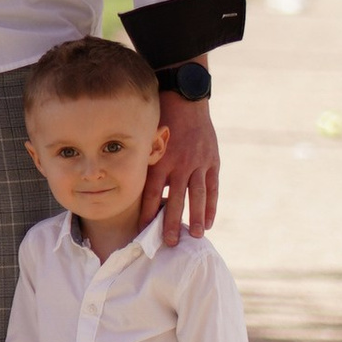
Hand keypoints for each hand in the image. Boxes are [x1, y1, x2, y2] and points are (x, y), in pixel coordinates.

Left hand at [142, 93, 220, 243]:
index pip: (151, 190)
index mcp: (160, 158)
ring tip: (195, 236)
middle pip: (175, 198)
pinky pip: (212, 187)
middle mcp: (180, 163)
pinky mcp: (212, 161)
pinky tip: (209, 222)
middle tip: (167, 242)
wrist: (184, 100)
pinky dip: (211, 206)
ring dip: (196, 217)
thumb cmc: (159, 118)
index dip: (146, 210)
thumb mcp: (148, 138)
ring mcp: (198, 163)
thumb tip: (130, 182)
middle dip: (171, 221)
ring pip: (197, 196)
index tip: (142, 228)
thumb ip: (143, 160)